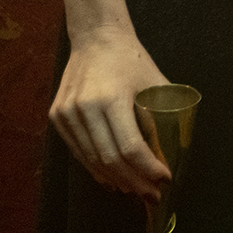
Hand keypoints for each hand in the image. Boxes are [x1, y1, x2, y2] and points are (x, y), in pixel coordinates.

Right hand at [48, 25, 172, 201]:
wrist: (96, 38)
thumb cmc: (131, 59)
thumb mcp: (154, 81)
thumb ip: (164, 113)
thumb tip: (175, 148)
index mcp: (111, 98)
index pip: (129, 146)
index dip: (147, 168)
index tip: (164, 178)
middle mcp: (84, 108)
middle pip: (110, 159)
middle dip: (134, 181)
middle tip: (151, 194)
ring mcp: (67, 114)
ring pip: (92, 159)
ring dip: (115, 179)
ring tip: (134, 189)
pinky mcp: (57, 117)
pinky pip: (78, 151)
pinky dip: (96, 167)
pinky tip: (111, 177)